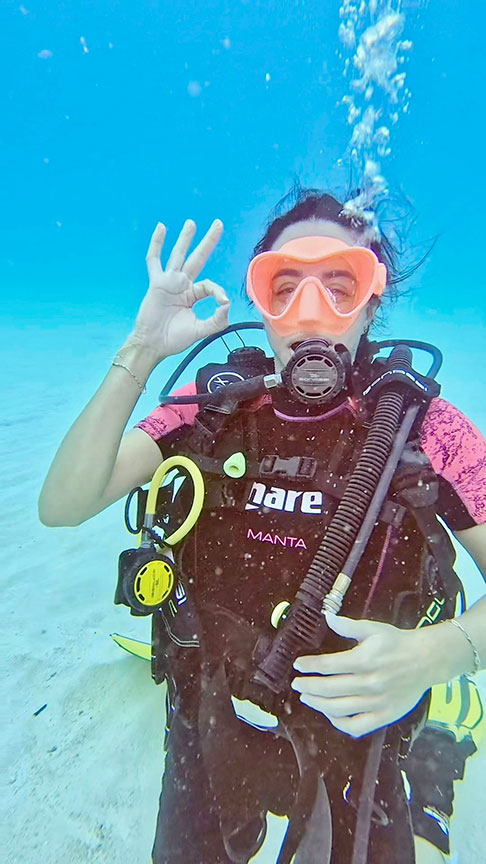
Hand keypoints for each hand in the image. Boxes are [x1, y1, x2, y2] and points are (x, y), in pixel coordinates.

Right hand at [130, 219, 229, 360]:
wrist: (153, 345)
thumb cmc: (174, 339)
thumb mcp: (201, 330)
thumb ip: (217, 320)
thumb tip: (227, 304)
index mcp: (193, 295)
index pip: (209, 285)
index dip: (218, 291)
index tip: (223, 302)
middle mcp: (182, 285)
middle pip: (198, 258)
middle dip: (208, 241)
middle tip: (218, 223)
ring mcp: (168, 282)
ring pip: (178, 255)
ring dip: (185, 238)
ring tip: (192, 223)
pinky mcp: (156, 283)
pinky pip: (154, 260)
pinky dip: (157, 244)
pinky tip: (161, 228)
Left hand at [291, 613, 429, 737]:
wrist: (427, 660)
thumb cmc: (398, 642)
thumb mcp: (373, 628)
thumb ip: (348, 625)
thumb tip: (327, 617)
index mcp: (364, 660)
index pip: (328, 666)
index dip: (310, 666)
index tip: (298, 665)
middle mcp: (369, 683)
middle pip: (329, 689)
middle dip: (308, 686)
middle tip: (297, 684)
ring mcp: (377, 702)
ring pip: (339, 709)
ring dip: (318, 704)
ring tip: (307, 698)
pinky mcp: (385, 716)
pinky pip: (357, 726)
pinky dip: (340, 723)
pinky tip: (331, 714)